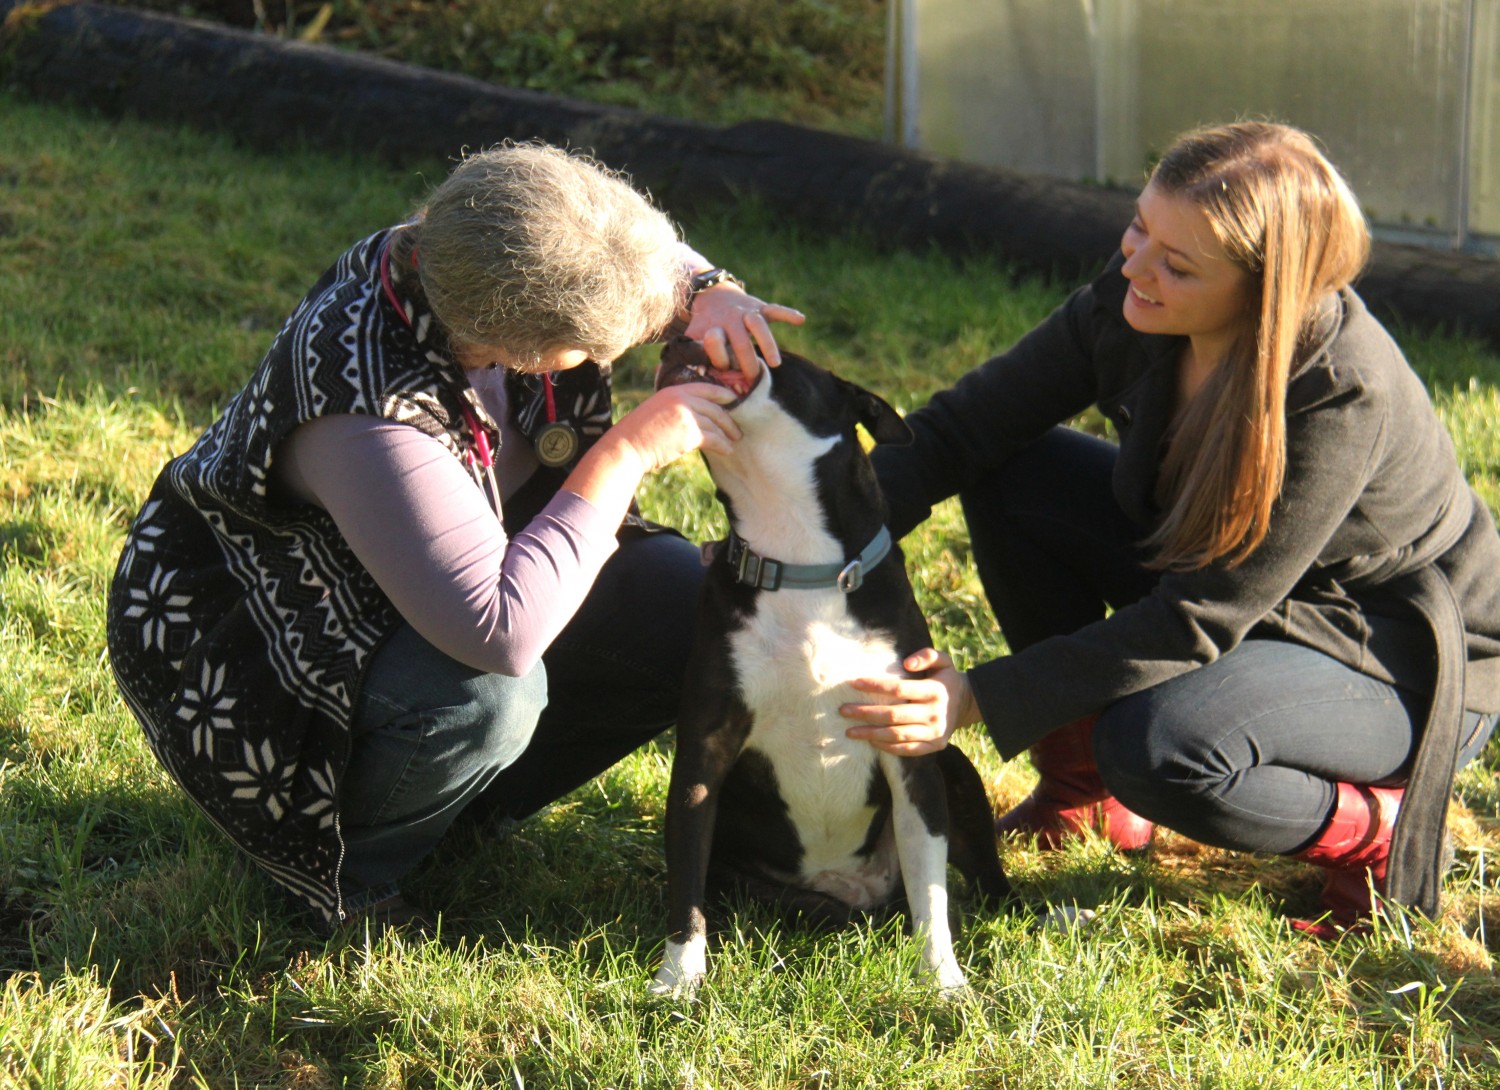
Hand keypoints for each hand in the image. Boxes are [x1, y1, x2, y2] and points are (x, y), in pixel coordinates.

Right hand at [608, 381, 741, 474]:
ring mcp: (686, 415)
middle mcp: (681, 399)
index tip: (733, 400)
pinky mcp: (690, 433)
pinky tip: (727, 450)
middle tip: (737, 429)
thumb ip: (674, 408)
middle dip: (729, 419)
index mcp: (673, 390)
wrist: (627, 447)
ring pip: (716, 423)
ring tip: (734, 441)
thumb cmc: (638, 434)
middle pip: (715, 407)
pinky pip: (713, 438)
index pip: (706, 387)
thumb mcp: (656, 410)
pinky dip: (723, 445)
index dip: (723, 393)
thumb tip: (693, 416)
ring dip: (727, 434)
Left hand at [683, 282, 804, 380]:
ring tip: (775, 363)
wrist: (711, 293)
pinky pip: (775, 309)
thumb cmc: (704, 324)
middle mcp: (730, 319)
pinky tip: (801, 320)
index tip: (722, 370)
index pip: (716, 343)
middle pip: (740, 339)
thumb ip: (687, 353)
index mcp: (713, 327)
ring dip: (767, 343)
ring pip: (758, 324)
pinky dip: (787, 313)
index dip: (718, 357)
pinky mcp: (760, 306)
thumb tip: (667, 374)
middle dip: (746, 359)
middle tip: (753, 378)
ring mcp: (747, 312)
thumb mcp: (692, 335)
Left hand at [839, 648, 979, 756]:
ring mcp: (935, 732)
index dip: (875, 686)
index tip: (854, 683)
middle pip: (893, 715)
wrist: (966, 703)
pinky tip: (870, 741)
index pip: (899, 689)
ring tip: (850, 731)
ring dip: (870, 734)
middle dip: (865, 713)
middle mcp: (935, 713)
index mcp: (935, 691)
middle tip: (843, 710)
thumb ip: (927, 655)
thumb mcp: (943, 660)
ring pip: (897, 735)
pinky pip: (907, 750)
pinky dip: (887, 747)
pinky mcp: (934, 746)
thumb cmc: (945, 678)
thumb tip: (907, 664)